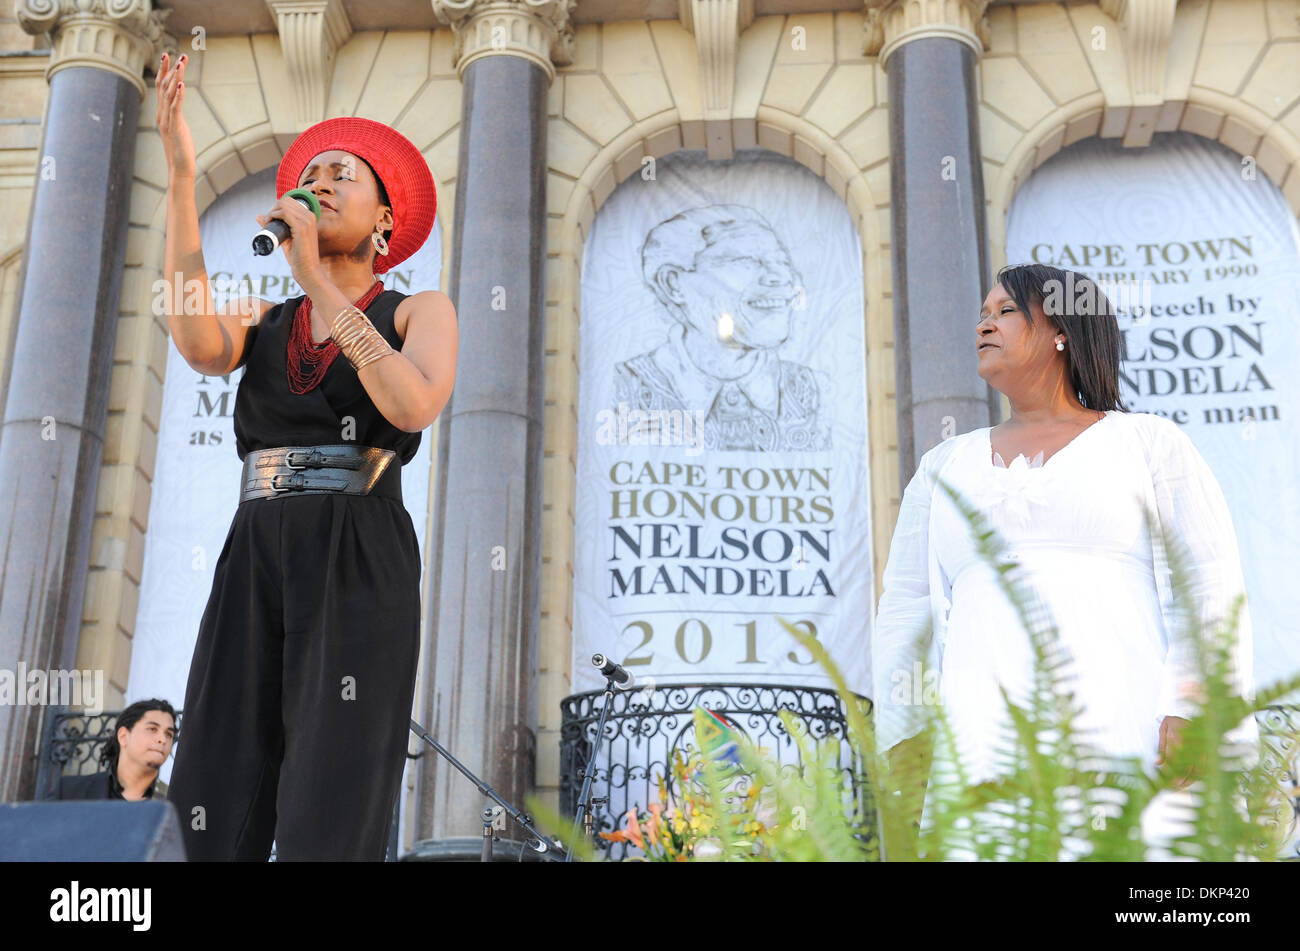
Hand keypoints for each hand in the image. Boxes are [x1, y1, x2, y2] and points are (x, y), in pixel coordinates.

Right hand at [154, 52, 195, 180]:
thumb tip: (178, 106)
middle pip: (163, 86)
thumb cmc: (181, 150)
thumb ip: (175, 116)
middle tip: (177, 54)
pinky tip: (181, 84)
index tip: (169, 56)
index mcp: (162, 112)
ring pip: (169, 93)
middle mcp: (162, 113)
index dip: (164, 71)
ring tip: (181, 63)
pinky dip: (178, 95)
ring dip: (176, 77)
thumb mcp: (178, 128)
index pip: (161, 87)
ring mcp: (167, 119)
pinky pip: (176, 108)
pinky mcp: (175, 127)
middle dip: (170, 69)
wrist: (179, 168)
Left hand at [256, 195, 323, 292]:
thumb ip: (275, 226)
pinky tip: (269, 223)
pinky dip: (273, 216)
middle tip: (267, 222)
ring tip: (267, 224)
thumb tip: (259, 216)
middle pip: (285, 201)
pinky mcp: (302, 227)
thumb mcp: (285, 238)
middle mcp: (310, 216)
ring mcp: (307, 221)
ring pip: (283, 205)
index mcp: (309, 217)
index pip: (289, 201)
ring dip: (271, 212)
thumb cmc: (299, 257)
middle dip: (272, 209)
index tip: (270, 220)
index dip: (276, 208)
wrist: (308, 271)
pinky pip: (283, 213)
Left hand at [1156, 715, 1200, 788]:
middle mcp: (1192, 745)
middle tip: (1173, 788)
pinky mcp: (1208, 749)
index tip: (1165, 783)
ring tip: (1182, 787)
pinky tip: (1195, 780)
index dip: (1170, 774)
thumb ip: (1161, 747)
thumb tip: (1157, 764)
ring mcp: (1202, 747)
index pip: (1174, 762)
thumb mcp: (1164, 730)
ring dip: (1190, 779)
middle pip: (1187, 768)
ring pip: (1198, 768)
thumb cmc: (1174, 721)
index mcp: (1179, 740)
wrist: (1190, 710)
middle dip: (1180, 780)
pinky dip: (1200, 774)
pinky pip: (1205, 765)